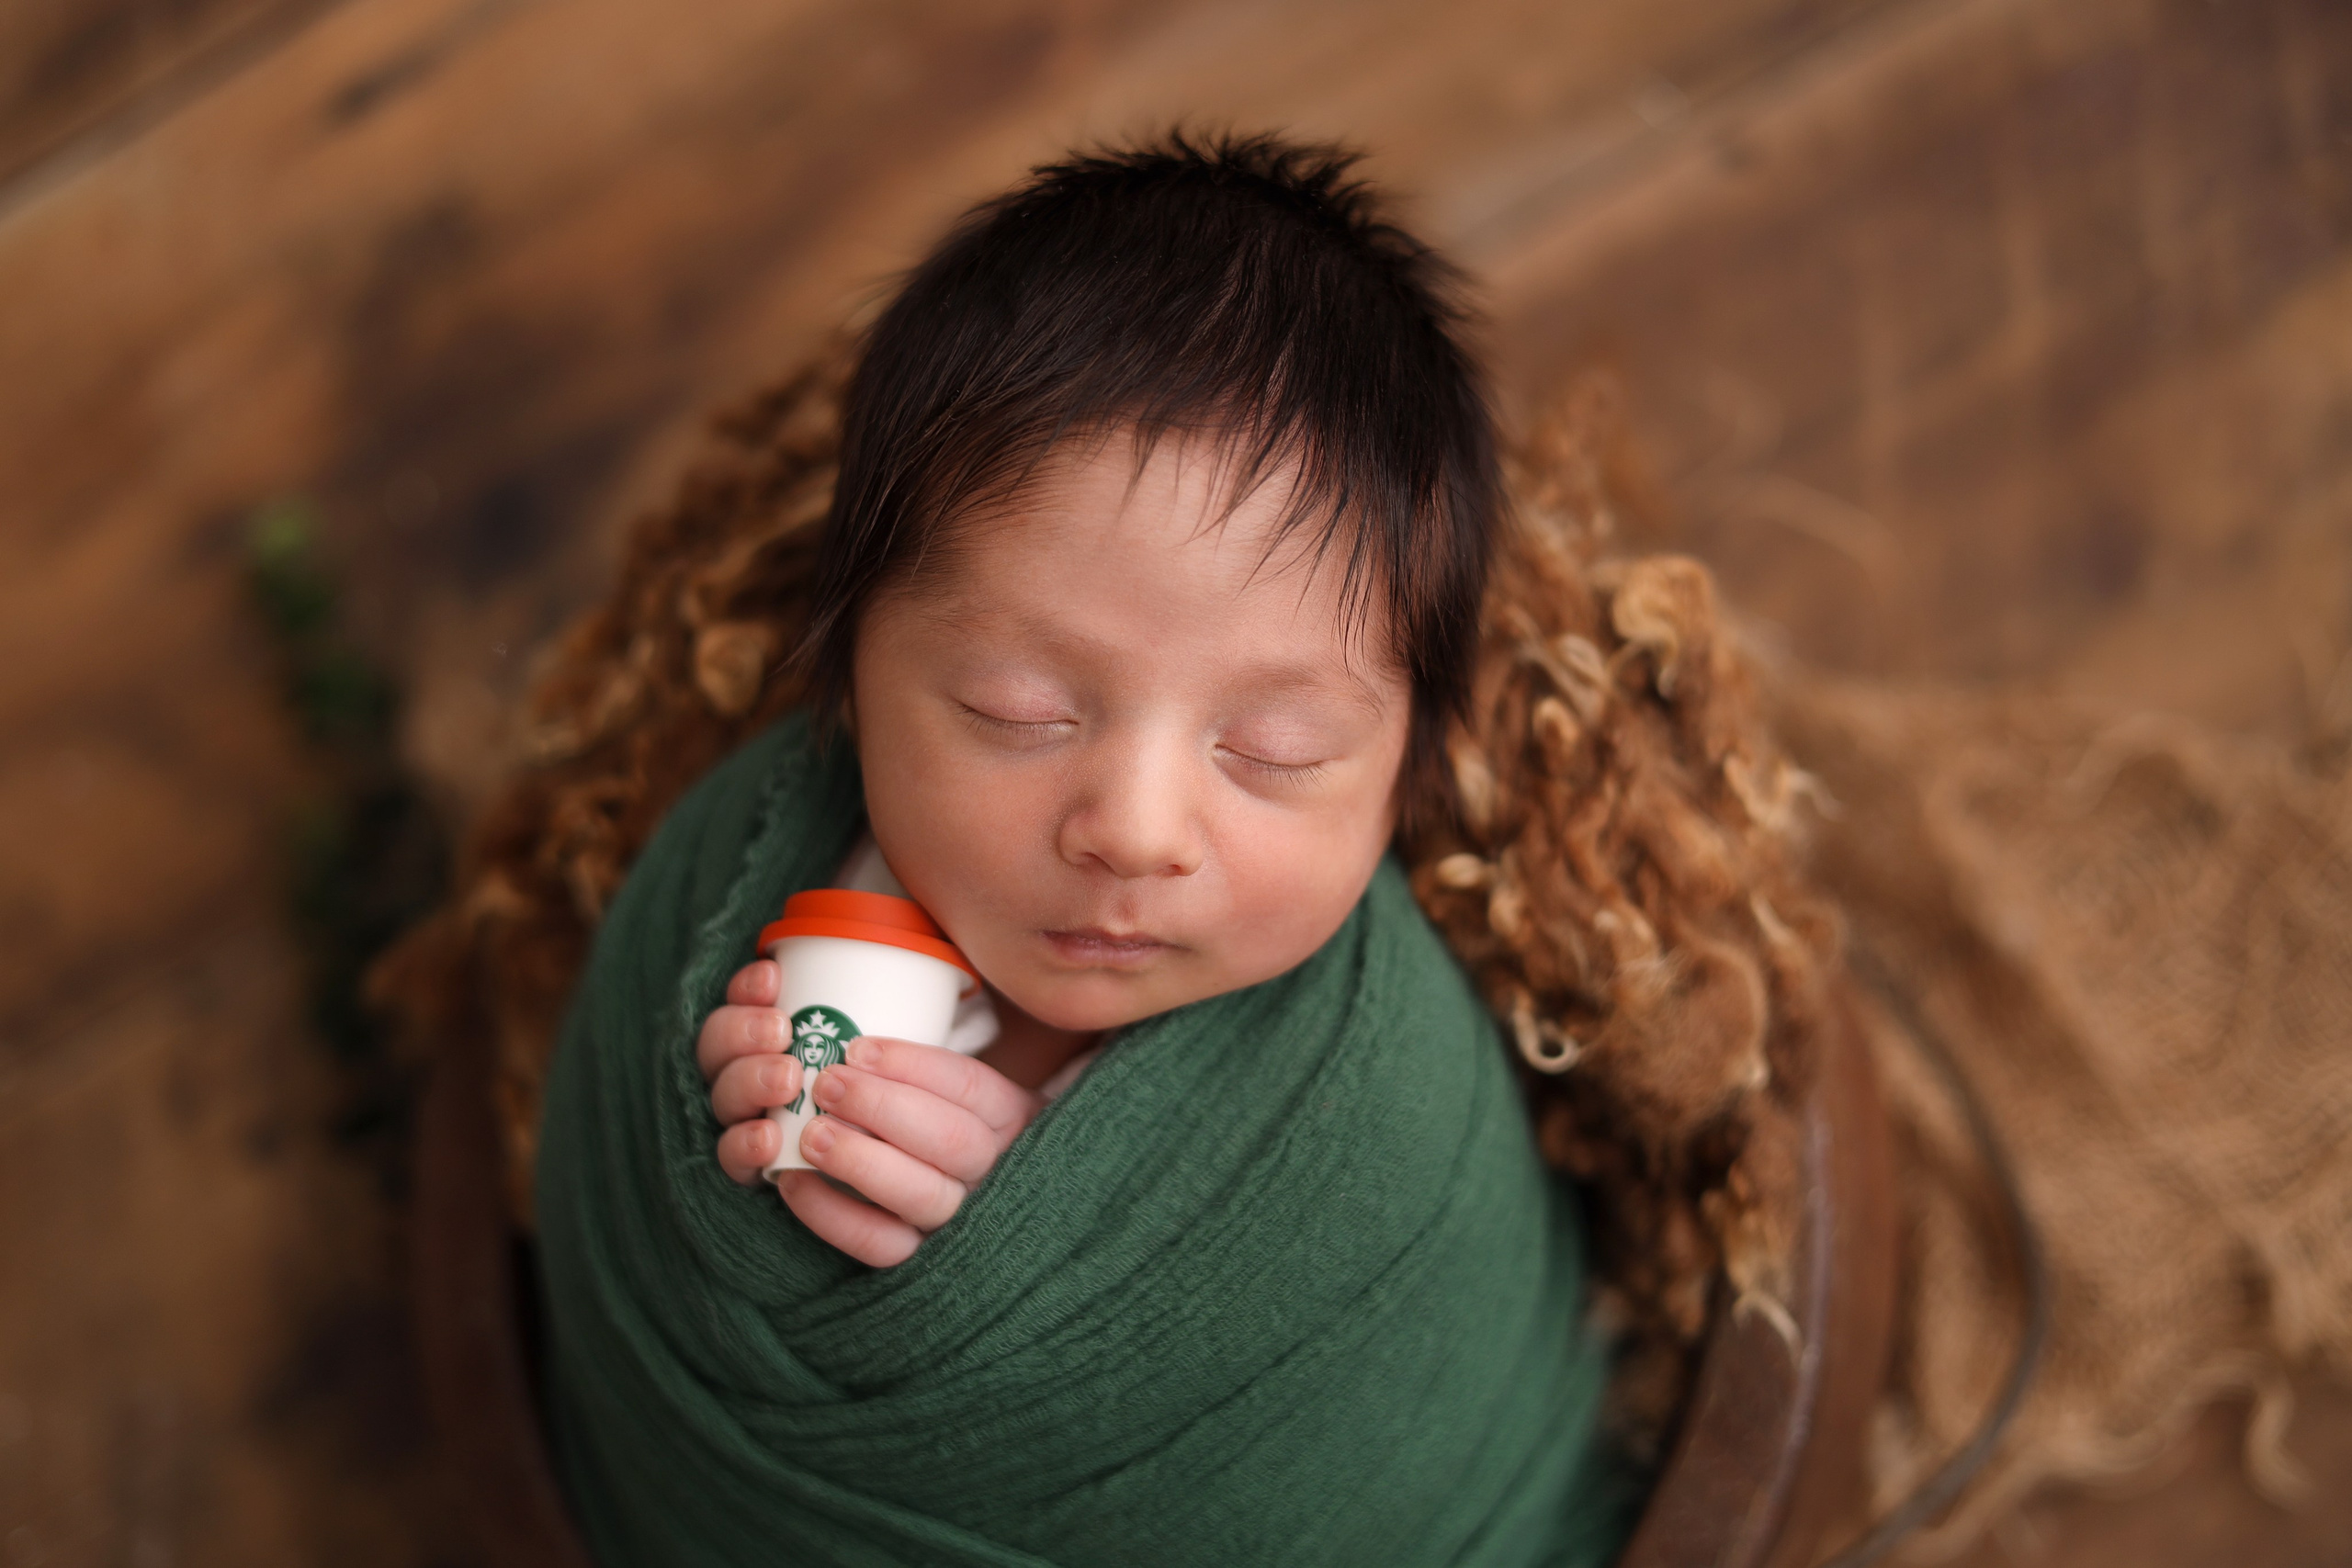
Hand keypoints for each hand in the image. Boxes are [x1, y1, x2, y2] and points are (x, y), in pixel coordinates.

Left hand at [695, 959, 1043, 1266]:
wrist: (979, 1188)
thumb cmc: (952, 1111)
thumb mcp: (967, 1070)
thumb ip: (938, 1031)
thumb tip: (898, 971)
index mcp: (1011, 1115)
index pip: (973, 1089)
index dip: (915, 1066)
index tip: (859, 1047)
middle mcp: (993, 1169)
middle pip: (953, 1144)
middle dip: (885, 1108)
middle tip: (827, 1081)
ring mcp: (959, 1218)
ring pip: (922, 1198)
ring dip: (862, 1163)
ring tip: (811, 1134)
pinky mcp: (921, 1258)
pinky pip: (882, 1248)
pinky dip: (836, 1218)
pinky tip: (794, 1184)